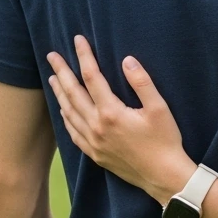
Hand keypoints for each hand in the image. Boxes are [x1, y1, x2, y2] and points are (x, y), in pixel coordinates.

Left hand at [47, 37, 195, 204]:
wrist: (163, 176)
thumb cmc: (165, 141)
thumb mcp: (159, 108)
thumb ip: (142, 82)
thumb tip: (127, 60)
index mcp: (111, 112)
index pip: (92, 77)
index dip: (84, 56)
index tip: (78, 40)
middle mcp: (97, 126)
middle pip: (73, 93)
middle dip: (62, 72)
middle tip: (52, 56)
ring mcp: (93, 142)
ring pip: (69, 112)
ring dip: (60, 93)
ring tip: (53, 78)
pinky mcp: (95, 154)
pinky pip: (73, 133)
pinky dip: (66, 118)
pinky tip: (63, 110)